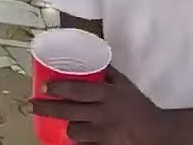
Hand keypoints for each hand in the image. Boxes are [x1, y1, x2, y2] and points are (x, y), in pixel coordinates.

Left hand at [31, 66, 168, 143]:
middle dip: (47, 109)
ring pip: (75, 132)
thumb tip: (92, 56)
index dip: (58, 89)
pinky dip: (80, 144)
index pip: (78, 90)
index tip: (43, 88)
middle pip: (69, 112)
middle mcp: (104, 114)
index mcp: (109, 95)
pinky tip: (75, 141)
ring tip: (64, 124)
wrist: (160, 133)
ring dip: (68, 128)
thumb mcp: (126, 86)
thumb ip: (108, 73)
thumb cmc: (140, 107)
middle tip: (32, 106)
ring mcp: (105, 134)